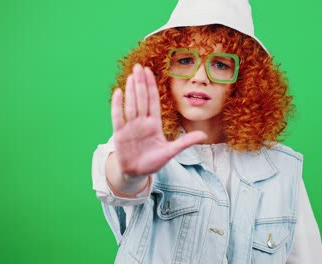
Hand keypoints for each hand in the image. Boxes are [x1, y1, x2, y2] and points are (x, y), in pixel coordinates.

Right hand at [108, 64, 205, 189]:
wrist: (137, 173)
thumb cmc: (153, 162)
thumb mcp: (171, 152)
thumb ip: (185, 142)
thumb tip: (204, 135)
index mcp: (154, 124)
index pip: (153, 101)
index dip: (151, 86)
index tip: (149, 72)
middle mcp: (142, 122)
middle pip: (142, 99)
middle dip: (141, 83)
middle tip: (139, 66)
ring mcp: (130, 127)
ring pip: (131, 105)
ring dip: (131, 90)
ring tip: (131, 75)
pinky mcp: (120, 135)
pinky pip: (118, 117)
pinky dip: (118, 105)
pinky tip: (118, 92)